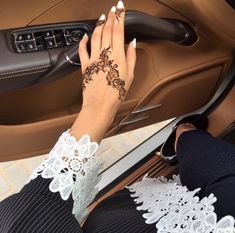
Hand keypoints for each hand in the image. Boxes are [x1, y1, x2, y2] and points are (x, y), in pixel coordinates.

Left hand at [78, 0, 135, 120]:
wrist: (100, 106)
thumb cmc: (116, 94)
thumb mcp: (130, 76)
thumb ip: (131, 57)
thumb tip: (132, 43)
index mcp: (118, 57)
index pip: (118, 30)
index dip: (119, 17)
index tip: (121, 8)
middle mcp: (105, 55)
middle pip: (106, 30)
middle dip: (110, 17)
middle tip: (113, 9)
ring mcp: (93, 59)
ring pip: (94, 36)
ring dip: (98, 24)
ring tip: (102, 17)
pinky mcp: (85, 66)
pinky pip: (82, 49)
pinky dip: (83, 40)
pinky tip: (85, 35)